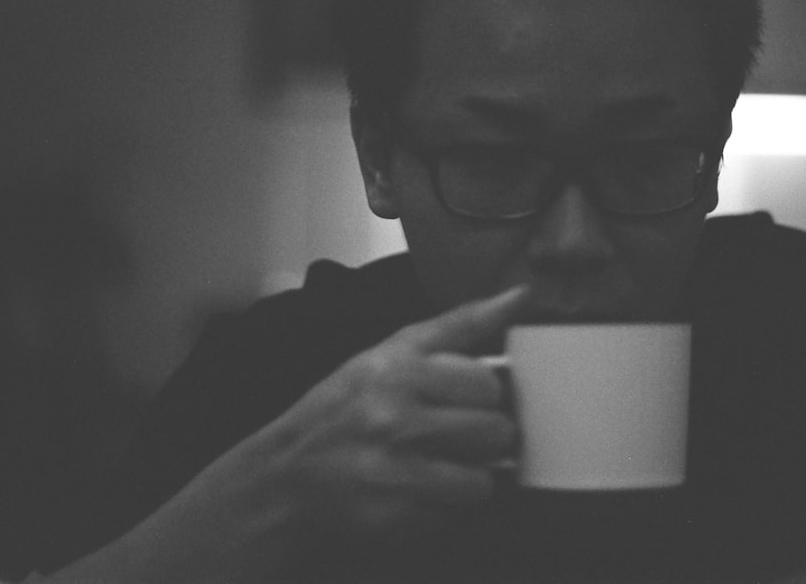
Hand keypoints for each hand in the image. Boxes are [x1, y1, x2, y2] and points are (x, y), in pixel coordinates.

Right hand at [54, 285, 529, 582]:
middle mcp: (394, 412)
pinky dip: (455, 504)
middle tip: (456, 437)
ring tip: (442, 466)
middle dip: (486, 437)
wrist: (283, 481)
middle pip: (495, 427)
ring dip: (475, 475)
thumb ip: (458, 326)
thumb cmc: (342, 411)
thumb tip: (522, 294)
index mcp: (396, 366)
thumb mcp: (387, 355)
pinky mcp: (397, 512)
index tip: (472, 400)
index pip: (487, 379)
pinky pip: (463, 508)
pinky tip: (425, 491)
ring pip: (487, 474)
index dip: (487, 395)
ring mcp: (394, 466)